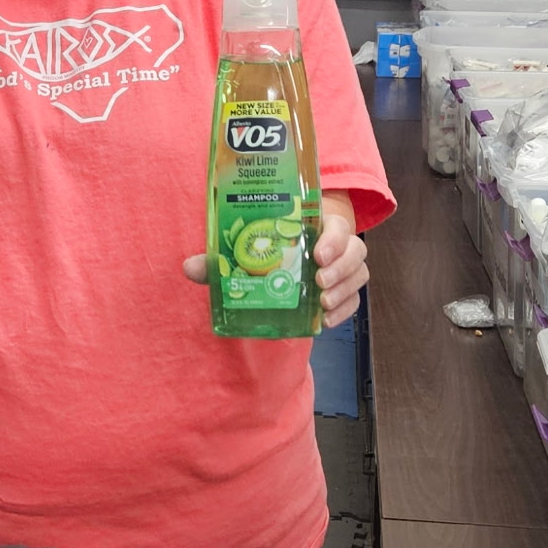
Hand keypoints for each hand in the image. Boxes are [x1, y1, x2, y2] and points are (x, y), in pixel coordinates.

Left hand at [182, 192, 368, 328]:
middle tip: (319, 282)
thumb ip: (219, 259)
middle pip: (356, 251)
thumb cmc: (265, 247)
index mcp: (315, 226)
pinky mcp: (342, 291)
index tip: (319, 254)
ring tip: (323, 303)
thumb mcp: (244, 250)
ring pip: (359, 275)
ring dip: (344, 290)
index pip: (337, 226)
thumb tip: (189, 267)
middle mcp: (335, 246)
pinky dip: (344, 311)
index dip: (334, 239)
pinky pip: (353, 301)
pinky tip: (325, 321)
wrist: (281, 259)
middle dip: (341, 268)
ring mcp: (342, 269)